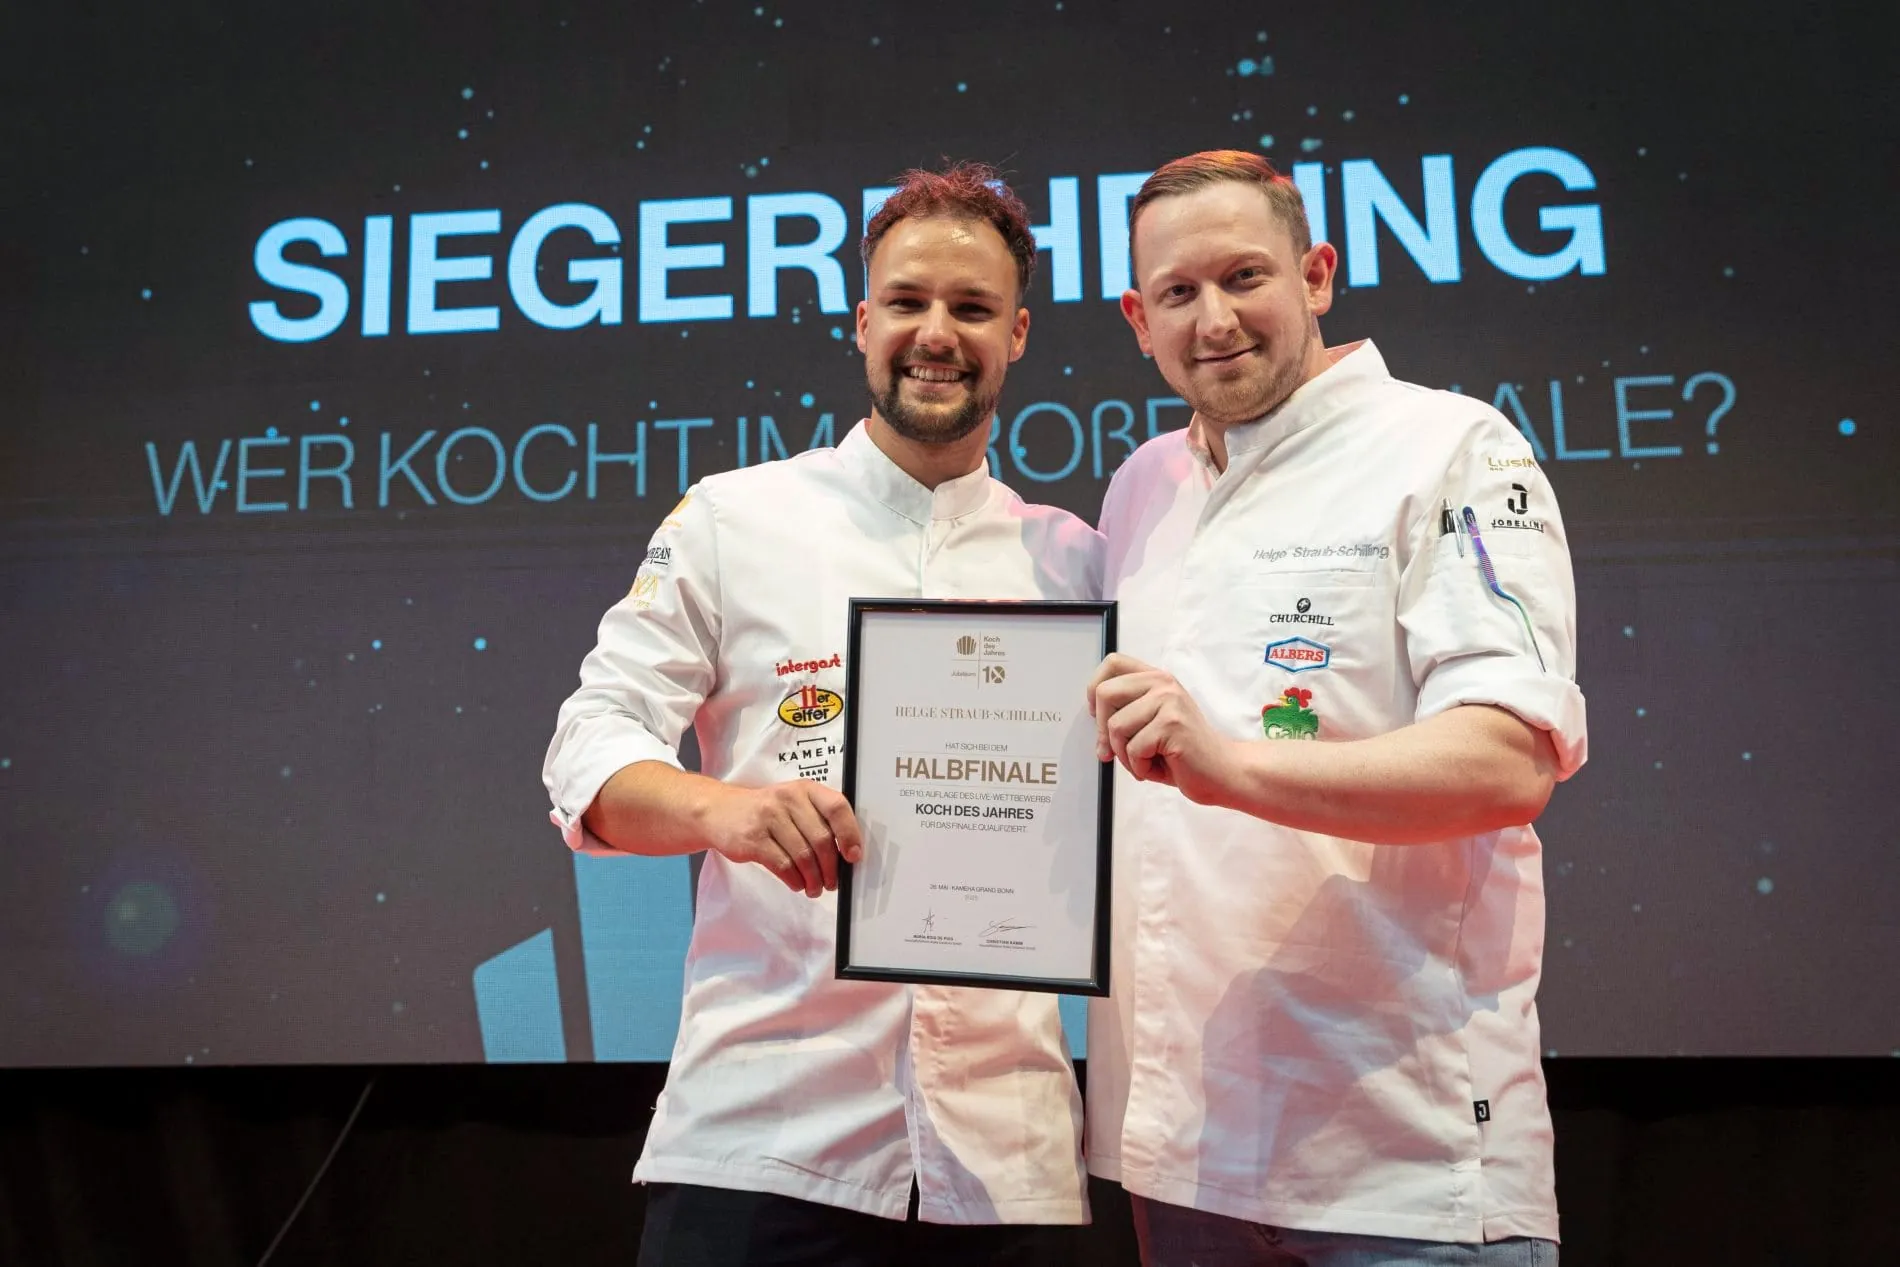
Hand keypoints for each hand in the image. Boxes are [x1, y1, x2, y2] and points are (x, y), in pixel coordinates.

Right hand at [702, 781, 863, 897]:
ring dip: (814, 879)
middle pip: (821, 839)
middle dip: (831, 868)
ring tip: (815, 887)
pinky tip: (797, 883)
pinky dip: (795, 880)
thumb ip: (819, 820)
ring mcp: (768, 818)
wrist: (719, 810)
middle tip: (832, 882)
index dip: (850, 834)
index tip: (853, 856)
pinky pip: (783, 866)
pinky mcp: (753, 839)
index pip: (837, 808)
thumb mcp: (793, 803)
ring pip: (803, 856)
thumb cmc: (765, 811)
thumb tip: (847, 853)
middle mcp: (788, 799)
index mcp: (805, 789)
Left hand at [1086, 653, 1239, 804]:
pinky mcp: (1172, 724)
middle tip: (1114, 751)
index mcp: (1157, 679)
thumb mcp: (1151, 723)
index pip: (1113, 662)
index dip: (1094, 688)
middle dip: (1103, 730)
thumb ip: (1125, 715)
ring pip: (1116, 726)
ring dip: (1124, 755)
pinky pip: (1133, 749)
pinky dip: (1140, 768)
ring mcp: (1169, 702)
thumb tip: (1094, 725)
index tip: (1098, 714)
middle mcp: (1163, 683)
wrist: (1222, 771)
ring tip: (1146, 760)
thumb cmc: (1183, 752)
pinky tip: (1159, 766)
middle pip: (1105, 694)